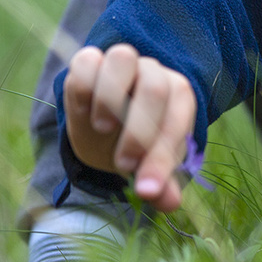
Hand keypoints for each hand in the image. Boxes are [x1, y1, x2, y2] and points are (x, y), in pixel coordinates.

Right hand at [63, 43, 197, 211]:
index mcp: (179, 96)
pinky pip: (86, 61)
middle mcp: (154, 73)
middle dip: (139, 131)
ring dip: (111, 97)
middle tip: (124, 166)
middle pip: (154, 87)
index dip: (163, 155)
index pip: (179, 117)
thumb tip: (169, 203)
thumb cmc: (137, 147)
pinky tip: (83, 115)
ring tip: (104, 130)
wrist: (105, 131)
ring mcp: (123, 63)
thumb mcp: (149, 167)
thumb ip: (161, 183)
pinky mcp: (89, 61)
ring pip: (122, 58)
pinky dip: (84, 87)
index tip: (146, 190)